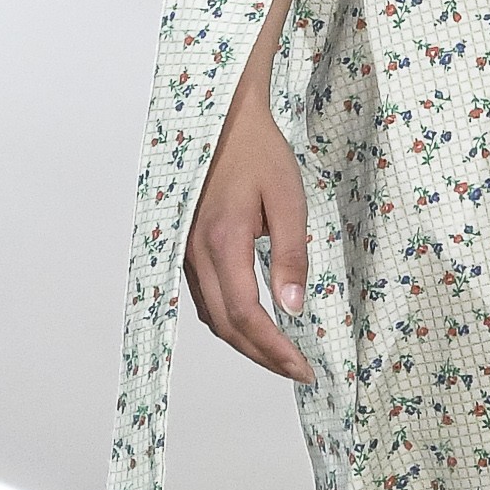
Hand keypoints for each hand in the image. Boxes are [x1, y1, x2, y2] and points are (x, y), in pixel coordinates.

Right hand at [182, 82, 314, 383]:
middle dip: (261, 356)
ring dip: (244, 342)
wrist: (224, 120)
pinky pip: (205, 297)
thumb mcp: (288, 199)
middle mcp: (196, 253)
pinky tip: (254, 323)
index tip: (302, 367)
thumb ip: (291, 254)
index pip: (245, 314)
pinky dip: (229, 320)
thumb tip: (294, 306)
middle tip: (297, 370)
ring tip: (280, 354)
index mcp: (222, 241)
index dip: (273, 348)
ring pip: (211, 315)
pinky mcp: (187, 248)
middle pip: (225, 325)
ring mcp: (186, 252)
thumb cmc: (259, 153)